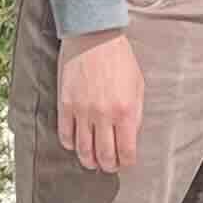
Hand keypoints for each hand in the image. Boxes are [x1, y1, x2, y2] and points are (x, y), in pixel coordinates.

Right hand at [56, 29, 143, 172]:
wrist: (94, 36)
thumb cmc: (119, 58)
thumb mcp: (138, 85)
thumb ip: (136, 113)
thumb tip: (131, 136)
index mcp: (126, 111)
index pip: (126, 151)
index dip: (126, 162)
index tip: (125, 162)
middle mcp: (104, 115)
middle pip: (104, 155)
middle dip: (108, 166)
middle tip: (109, 166)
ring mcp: (82, 111)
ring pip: (83, 150)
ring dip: (88, 160)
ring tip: (92, 161)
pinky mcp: (65, 105)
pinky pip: (65, 134)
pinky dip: (70, 144)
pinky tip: (75, 144)